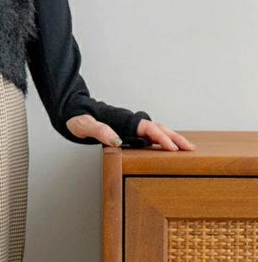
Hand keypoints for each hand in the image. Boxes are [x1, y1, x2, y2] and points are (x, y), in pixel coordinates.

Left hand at [66, 114, 195, 150]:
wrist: (70, 112)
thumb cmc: (76, 118)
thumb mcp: (85, 126)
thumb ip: (100, 131)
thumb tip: (116, 140)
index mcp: (123, 120)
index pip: (148, 129)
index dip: (161, 138)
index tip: (173, 148)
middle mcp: (129, 123)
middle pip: (157, 128)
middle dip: (175, 138)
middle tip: (191, 149)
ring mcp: (128, 127)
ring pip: (155, 132)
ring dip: (171, 139)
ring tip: (185, 149)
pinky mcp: (126, 132)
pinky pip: (147, 136)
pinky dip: (160, 141)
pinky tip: (166, 148)